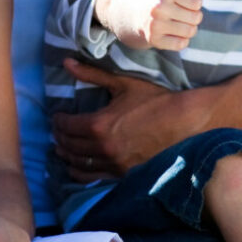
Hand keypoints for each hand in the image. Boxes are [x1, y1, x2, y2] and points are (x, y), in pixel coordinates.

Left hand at [52, 58, 194, 174]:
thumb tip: (66, 63)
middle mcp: (102, 148)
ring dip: (66, 155)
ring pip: (78, 164)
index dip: (58, 121)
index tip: (57, 116)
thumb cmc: (154, 100)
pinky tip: (76, 167)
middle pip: (69, 145)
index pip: (66, 126)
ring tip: (62, 148)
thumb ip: (92, 75)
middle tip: (58, 131)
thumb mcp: (122, 84)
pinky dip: (80, 172)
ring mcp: (113, 164)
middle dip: (60, 137)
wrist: (183, 122)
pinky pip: (93, 178)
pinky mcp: (123, 174)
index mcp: (99, 125)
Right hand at [144, 0, 202, 49]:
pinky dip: (180, 40)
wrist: (140, 16)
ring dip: (187, 29)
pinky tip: (171, 33)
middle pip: (196, 18)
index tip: (184, 1)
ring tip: (175, 23)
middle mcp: (157, 7)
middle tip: (179, 13)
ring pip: (190, 31)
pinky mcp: (154, 40)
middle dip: (193, 17)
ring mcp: (154, 24)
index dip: (195, 3)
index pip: (197, 1)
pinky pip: (181, 44)